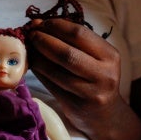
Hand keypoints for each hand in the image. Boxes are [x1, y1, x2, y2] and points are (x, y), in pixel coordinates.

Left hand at [29, 19, 121, 136]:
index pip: (79, 34)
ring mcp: (90, 92)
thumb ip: (77, 44)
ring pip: (56, 71)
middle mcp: (103, 74)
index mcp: (110, 56)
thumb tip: (42, 26)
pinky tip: (34, 65)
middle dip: (44, 41)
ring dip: (39, 58)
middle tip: (32, 35)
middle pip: (67, 53)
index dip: (56, 26)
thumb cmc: (97, 81)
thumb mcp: (98, 60)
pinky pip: (52, 85)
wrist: (105, 116)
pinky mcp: (75, 105)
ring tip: (30, 49)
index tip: (42, 23)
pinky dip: (40, 73)